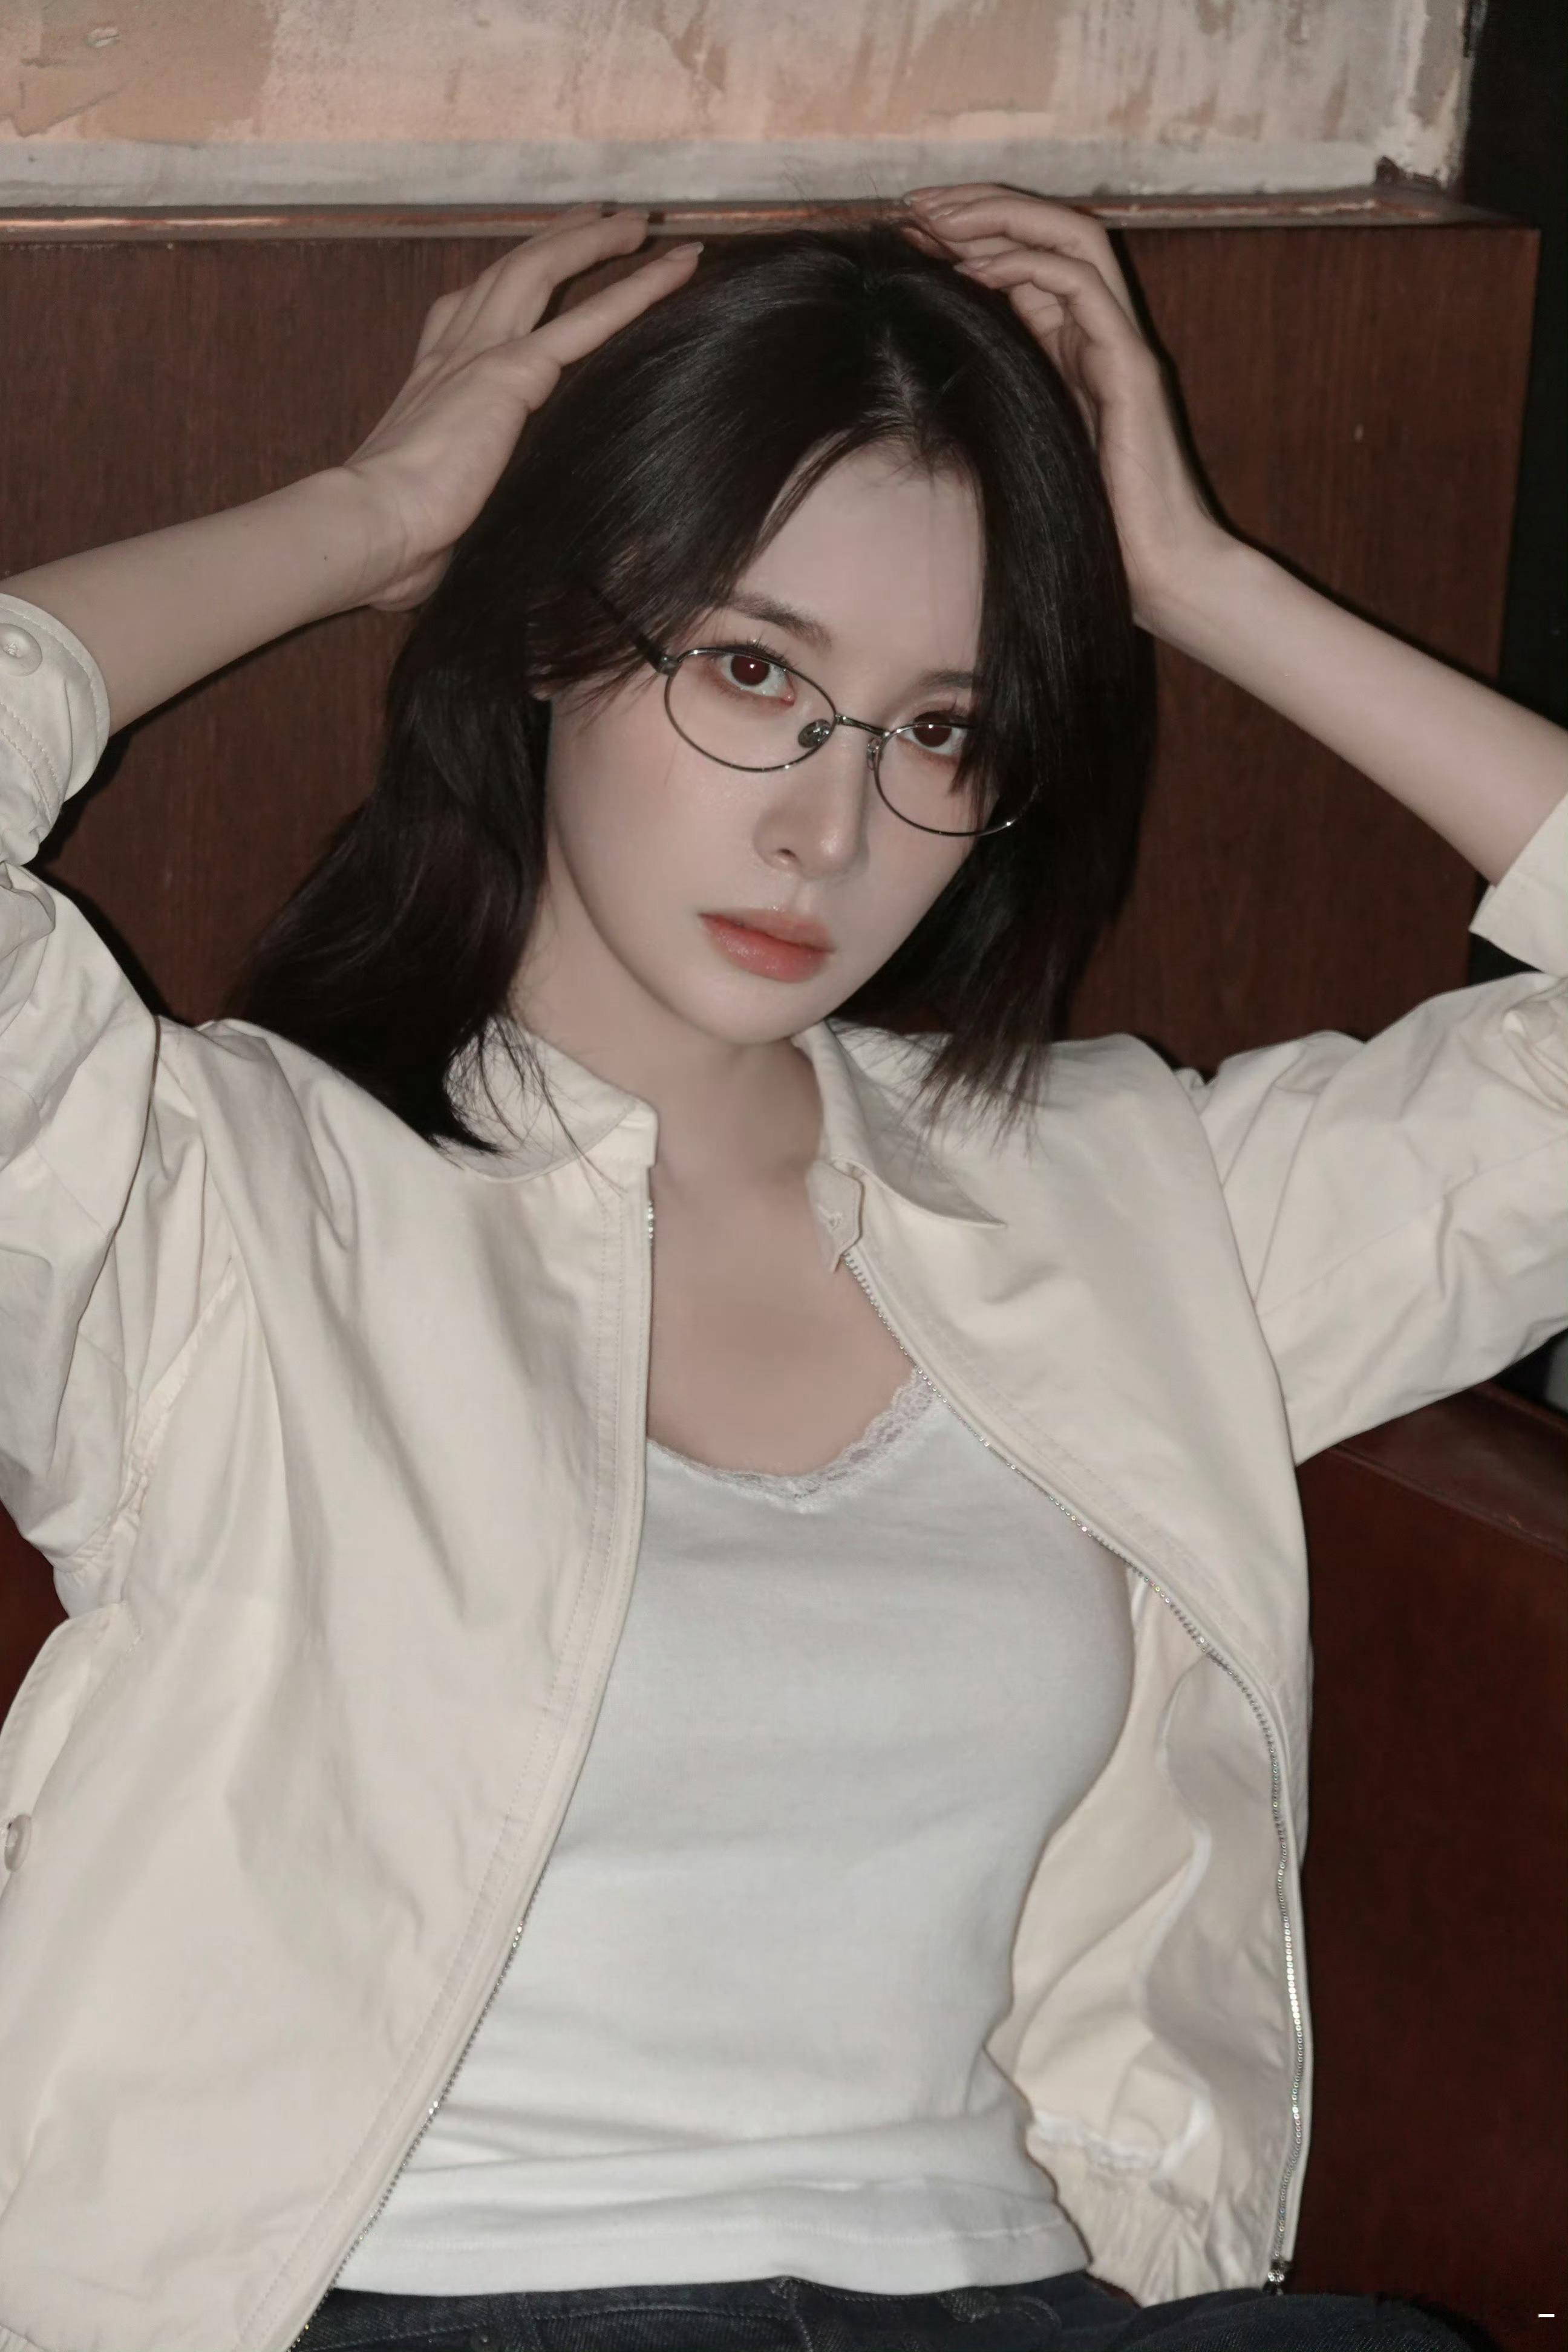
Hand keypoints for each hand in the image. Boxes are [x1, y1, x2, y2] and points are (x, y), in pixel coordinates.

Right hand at [341, 208, 702, 611]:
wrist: (374, 526)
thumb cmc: (397, 536)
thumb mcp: (437, 505)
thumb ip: (464, 497)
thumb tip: (474, 536)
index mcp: (431, 380)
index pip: (467, 309)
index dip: (505, 278)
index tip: (534, 259)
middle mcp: (453, 352)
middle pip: (511, 270)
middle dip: (556, 238)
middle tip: (599, 216)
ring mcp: (480, 354)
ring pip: (544, 270)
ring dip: (595, 241)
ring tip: (639, 221)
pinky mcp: (512, 373)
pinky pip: (588, 320)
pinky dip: (637, 289)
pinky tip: (674, 267)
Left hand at [903, 185, 1230, 633]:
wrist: (1159, 574)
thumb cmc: (1087, 529)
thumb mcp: (1017, 447)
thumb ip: (991, 397)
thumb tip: (922, 364)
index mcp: (1075, 351)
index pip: (1026, 260)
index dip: (969, 235)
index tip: (907, 235)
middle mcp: (1101, 335)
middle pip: (1050, 229)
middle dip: (979, 207)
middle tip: (911, 208)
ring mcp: (1122, 344)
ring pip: (1071, 237)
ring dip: (1000, 218)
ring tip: (936, 221)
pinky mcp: (1132, 366)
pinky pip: (1082, 284)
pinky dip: (1027, 263)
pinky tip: (975, 270)